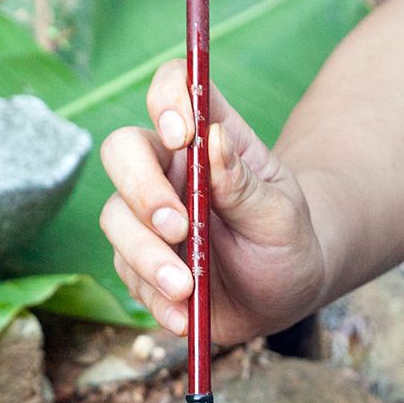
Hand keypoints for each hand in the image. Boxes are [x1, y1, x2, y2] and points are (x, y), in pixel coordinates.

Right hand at [98, 59, 325, 343]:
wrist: (285, 295)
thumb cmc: (288, 241)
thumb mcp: (281, 215)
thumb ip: (244, 183)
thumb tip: (212, 139)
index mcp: (209, 139)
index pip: (174, 87)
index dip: (168, 97)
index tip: (184, 135)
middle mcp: (169, 169)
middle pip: (123, 150)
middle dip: (142, 188)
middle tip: (178, 226)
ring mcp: (148, 215)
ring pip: (115, 217)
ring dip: (147, 254)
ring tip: (187, 288)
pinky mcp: (139, 261)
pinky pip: (127, 272)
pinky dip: (154, 297)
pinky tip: (185, 315)